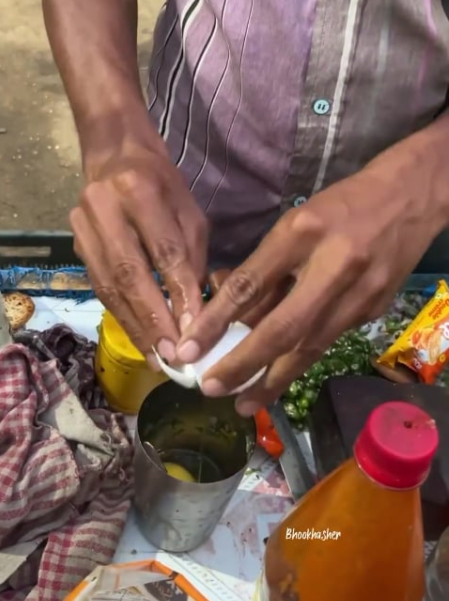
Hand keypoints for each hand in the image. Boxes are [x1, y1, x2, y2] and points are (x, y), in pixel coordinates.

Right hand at [70, 133, 208, 361]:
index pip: (163, 250)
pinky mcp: (74, 243)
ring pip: (109, 285)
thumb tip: (195, 313)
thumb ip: (191, 257)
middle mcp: (104, 207)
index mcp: (140, 190)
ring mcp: (83, 226)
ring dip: (135, 327)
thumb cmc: (162, 185)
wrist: (114, 155)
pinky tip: (139, 339)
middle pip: (129, 273)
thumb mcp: (189, 211)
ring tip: (157, 358)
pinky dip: (121, 316)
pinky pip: (99, 287)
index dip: (178, 293)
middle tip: (173, 357)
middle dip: (153, 320)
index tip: (195, 332)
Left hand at [176, 138, 448, 413]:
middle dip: (244, 365)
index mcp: (303, 234)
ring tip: (245, 402)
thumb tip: (230, 315)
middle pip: (284, 328)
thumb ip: (266, 267)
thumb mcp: (295, 224)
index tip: (189, 350)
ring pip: (310, 346)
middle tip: (212, 389)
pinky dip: (300, 360)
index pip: (251, 283)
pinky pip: (329, 340)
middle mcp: (334, 267)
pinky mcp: (374, 310)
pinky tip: (279, 376)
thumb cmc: (341, 206)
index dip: (217, 321)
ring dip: (274, 379)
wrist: (410, 198)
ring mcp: (360, 293)